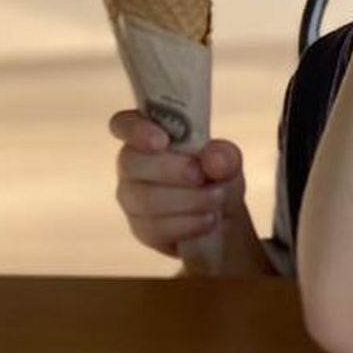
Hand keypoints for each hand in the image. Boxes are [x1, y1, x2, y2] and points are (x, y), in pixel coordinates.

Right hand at [110, 109, 246, 258]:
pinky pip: (155, 227)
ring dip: (187, 199)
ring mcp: (132, 196)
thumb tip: (213, 160)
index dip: (135, 130)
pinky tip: (208, 220)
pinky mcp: (140, 228)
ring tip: (217, 199)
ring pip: (145, 198)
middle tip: (200, 175)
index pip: (124, 124)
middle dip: (170, 169)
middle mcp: (133, 162)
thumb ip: (224, 156)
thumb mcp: (229, 162)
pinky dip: (187, 224)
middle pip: (131, 162)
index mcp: (149, 133)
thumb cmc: (217, 179)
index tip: (161, 140)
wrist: (223, 223)